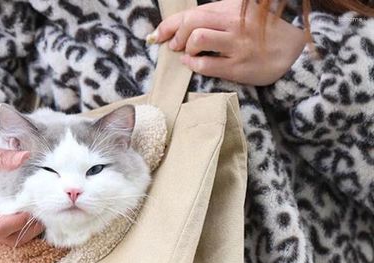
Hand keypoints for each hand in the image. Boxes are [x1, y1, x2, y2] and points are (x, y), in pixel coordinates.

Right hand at [0, 139, 43, 245]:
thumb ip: (0, 157)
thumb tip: (25, 157)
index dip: (20, 222)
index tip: (34, 208)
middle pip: (6, 238)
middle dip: (28, 229)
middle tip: (43, 211)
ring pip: (7, 239)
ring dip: (26, 230)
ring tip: (39, 212)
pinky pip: (5, 233)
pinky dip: (19, 227)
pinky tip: (29, 213)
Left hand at [150, 0, 306, 85]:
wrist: (293, 53)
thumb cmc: (261, 34)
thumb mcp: (242, 16)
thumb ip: (216, 18)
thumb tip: (184, 26)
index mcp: (232, 8)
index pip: (193, 12)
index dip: (169, 24)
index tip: (157, 34)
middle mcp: (233, 23)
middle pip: (191, 22)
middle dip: (175, 35)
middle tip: (174, 45)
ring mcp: (235, 45)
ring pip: (197, 39)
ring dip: (186, 48)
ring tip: (188, 53)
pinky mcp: (237, 66)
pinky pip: (206, 64)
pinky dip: (193, 65)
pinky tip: (192, 64)